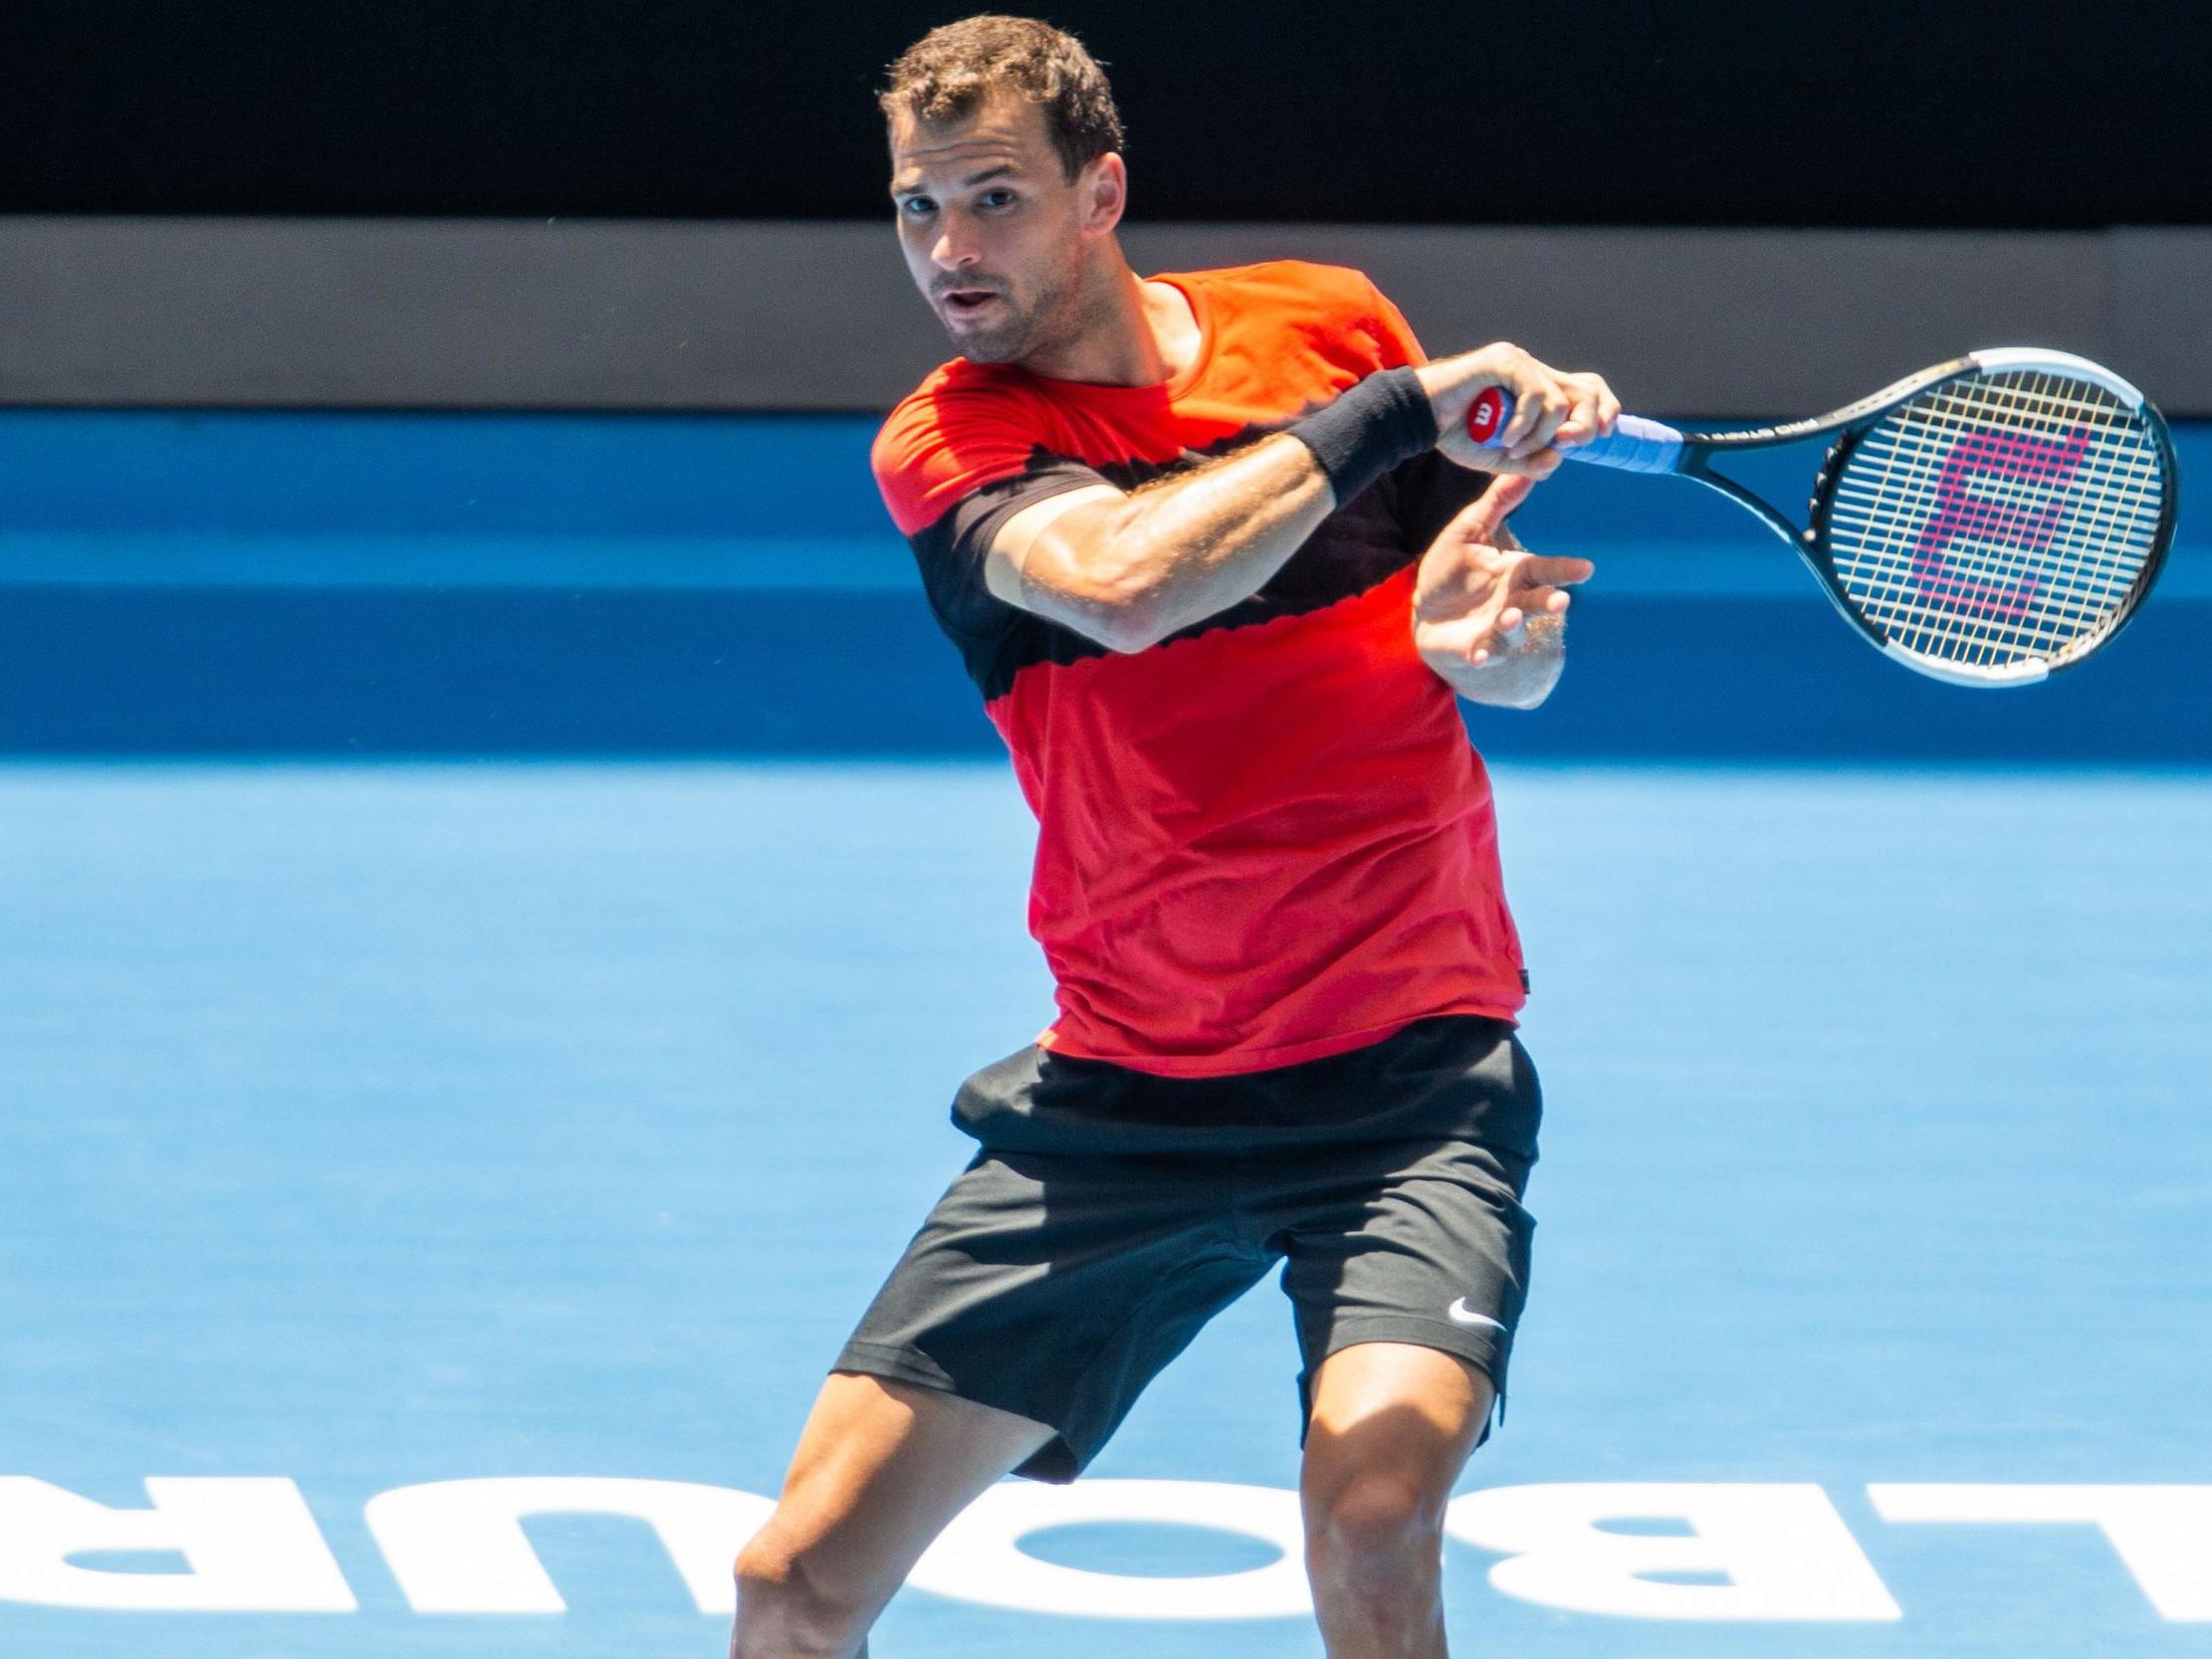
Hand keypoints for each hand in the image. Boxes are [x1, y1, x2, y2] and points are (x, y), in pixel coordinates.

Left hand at [1412, 475, 1594, 703]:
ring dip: (1514, 626)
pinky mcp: (1474, 648)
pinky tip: (1478, 655)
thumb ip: (1498, 503)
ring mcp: (1495, 629)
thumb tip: (1528, 467)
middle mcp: (1513, 602)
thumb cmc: (1453, 569)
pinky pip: (1481, 654)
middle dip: (1549, 602)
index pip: (1546, 570)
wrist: (1424, 610)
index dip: (1565, 570)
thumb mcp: (1470, 530)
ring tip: (1511, 618)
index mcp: (1517, 573)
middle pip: (1537, 602)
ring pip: (1513, 630)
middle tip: (1561, 601)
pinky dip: (1482, 655)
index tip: (1586, 568)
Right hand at [1414, 343, 1619, 475]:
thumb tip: (1559, 458)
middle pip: (1587, 391)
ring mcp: (1520, 363)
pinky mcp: (1504, 361)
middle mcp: (1535, 371)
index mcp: (1539, 388)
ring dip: (1541, 436)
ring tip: (1513, 449)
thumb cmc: (1456, 435)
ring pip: (1560, 401)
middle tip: (1560, 447)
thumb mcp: (1501, 458)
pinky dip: (1525, 425)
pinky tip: (1505, 438)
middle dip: (1584, 427)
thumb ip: (1531, 462)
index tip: (1603, 434)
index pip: (1588, 389)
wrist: (1420, 419)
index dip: (1605, 409)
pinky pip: (1535, 395)